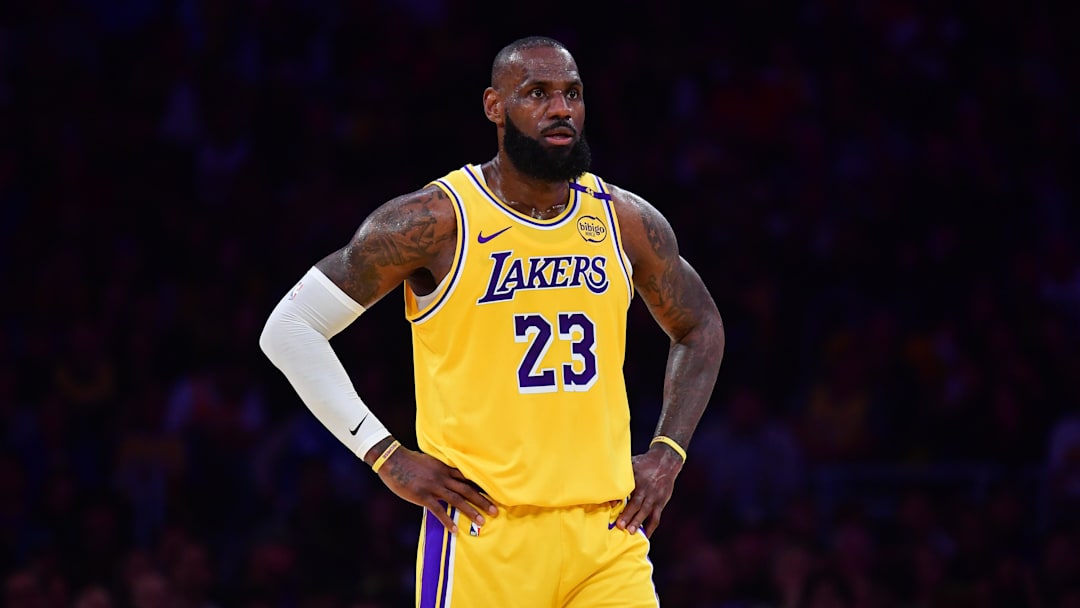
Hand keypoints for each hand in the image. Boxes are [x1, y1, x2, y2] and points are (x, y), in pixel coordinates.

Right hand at [377, 446, 497, 533]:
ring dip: (470, 511)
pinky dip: (447, 520)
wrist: (392, 460)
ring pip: (457, 500)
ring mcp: (433, 486)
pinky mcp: (422, 495)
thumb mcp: (430, 462)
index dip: (482, 486)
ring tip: (482, 522)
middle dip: (482, 501)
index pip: (468, 478)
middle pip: (467, 489)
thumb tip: (449, 475)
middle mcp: (443, 477)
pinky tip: (455, 530)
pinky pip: (438, 510)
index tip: (494, 494)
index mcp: (445, 468)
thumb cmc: (409, 461)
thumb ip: (441, 469)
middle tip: (495, 511)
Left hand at [615, 444, 682, 536]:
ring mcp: (655, 497)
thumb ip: (621, 475)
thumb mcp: (632, 464)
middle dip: (628, 515)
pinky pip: (656, 517)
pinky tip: (645, 535)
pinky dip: (651, 527)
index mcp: (638, 478)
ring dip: (638, 522)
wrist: (666, 462)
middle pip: (637, 503)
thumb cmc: (645, 464)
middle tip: (620, 525)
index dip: (619, 497)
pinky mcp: (661, 503)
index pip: (627, 489)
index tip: (610, 505)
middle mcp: (647, 489)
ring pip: (647, 511)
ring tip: (631, 532)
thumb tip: (606, 486)